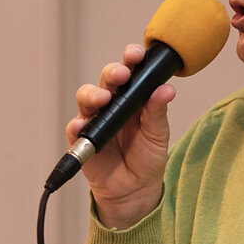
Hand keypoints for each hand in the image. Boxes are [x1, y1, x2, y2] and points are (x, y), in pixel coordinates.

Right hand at [66, 44, 175, 228]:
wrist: (136, 189)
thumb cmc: (148, 155)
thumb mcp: (158, 132)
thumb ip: (158, 110)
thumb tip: (167, 88)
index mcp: (135, 95)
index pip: (131, 69)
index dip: (132, 58)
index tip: (136, 54)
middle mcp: (114, 101)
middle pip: (108, 79)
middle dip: (113, 72)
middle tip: (122, 75)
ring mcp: (96, 118)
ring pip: (87, 97)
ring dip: (93, 94)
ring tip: (103, 99)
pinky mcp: (82, 138)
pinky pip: (75, 128)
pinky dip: (78, 124)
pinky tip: (83, 125)